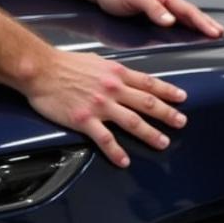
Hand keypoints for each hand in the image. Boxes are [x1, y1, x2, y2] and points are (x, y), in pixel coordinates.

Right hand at [21, 47, 188, 167]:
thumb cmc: (66, 63)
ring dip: (150, 134)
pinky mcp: (84, 120)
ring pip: (132, 122)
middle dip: (167, 113)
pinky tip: (125, 161)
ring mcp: (100, 105)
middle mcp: (113, 89)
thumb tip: (124, 76)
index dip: (168, 91)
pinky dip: (116, 151)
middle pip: (146, 103)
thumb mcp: (97, 61)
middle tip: (182, 122)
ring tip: (163, 142)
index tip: (182, 98)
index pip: (149, 83)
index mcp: (117, 73)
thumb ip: (113, 71)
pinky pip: (104, 139)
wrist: (41, 69)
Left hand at [96, 0, 223, 37]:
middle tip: (221, 34)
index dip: (203, 23)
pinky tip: (193, 34)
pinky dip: (190, 28)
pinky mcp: (158, 17)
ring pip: (188, 18)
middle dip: (208, 23)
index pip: (189, 11)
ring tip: (214, 33)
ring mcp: (164, 10)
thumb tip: (171, 21)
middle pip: (193, 14)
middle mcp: (168, 3)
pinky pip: (179, 23)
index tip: (215, 32)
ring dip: (201, 25)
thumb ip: (152, 9)